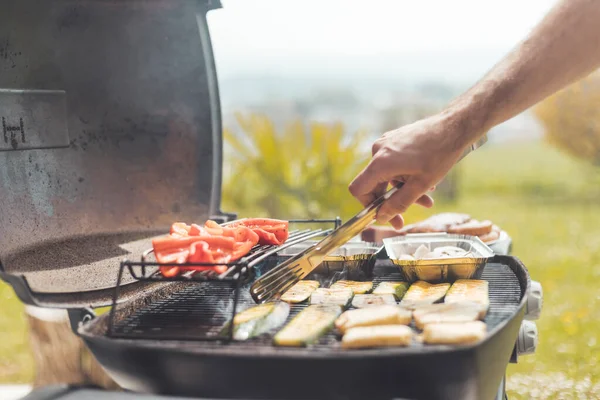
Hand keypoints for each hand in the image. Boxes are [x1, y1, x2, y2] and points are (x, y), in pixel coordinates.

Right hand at [349, 112, 471, 228]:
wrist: (454, 126)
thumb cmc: (440, 153)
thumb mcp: (420, 186)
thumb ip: (398, 204)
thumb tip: (382, 217)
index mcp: (381, 163)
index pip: (358, 189)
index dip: (368, 205)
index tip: (383, 214)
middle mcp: (378, 151)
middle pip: (375, 184)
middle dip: (392, 200)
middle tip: (405, 216)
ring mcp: (386, 143)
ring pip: (388, 175)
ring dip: (404, 189)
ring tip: (426, 196)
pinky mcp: (395, 139)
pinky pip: (393, 163)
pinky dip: (405, 175)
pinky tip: (424, 179)